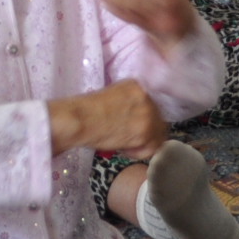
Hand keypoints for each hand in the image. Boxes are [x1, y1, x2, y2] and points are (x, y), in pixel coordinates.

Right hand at [48, 79, 167, 158]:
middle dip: (145, 132)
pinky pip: (152, 148)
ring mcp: (148, 114)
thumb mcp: (111, 96)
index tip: (133, 126)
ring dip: (142, 143)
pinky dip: (139, 153)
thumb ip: (127, 102)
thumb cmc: (86, 111)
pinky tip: (125, 150)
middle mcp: (146, 97)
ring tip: (124, 145)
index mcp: (137, 85)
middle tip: (128, 138)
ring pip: (158, 135)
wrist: (80, 119)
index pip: (151, 105)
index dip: (143, 119)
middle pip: (157, 119)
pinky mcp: (145, 131)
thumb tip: (133, 118)